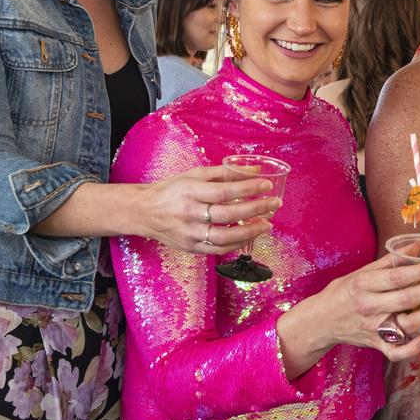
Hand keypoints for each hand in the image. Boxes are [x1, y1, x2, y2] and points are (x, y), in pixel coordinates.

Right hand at [136, 165, 281, 253]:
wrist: (144, 212)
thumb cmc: (171, 190)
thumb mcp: (193, 175)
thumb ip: (223, 172)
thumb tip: (253, 169)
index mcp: (190, 192)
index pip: (224, 191)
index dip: (248, 189)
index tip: (267, 185)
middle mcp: (189, 214)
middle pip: (228, 215)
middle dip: (256, 209)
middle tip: (275, 203)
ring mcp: (189, 234)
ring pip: (224, 238)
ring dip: (250, 232)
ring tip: (267, 224)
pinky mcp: (190, 248)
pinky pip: (217, 250)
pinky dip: (236, 245)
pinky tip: (249, 236)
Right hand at [312, 252, 419, 361]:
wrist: (322, 320)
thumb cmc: (344, 292)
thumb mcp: (363, 272)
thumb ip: (391, 260)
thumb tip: (418, 246)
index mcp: (364, 284)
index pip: (397, 277)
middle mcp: (369, 307)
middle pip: (406, 299)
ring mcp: (374, 328)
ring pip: (407, 323)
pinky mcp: (376, 344)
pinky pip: (396, 352)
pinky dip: (411, 349)